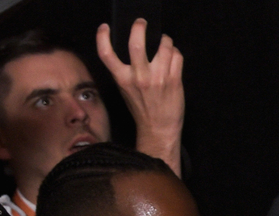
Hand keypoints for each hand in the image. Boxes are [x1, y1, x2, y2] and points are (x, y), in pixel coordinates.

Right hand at [96, 20, 184, 175]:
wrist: (159, 128)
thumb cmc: (143, 109)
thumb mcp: (125, 90)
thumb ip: (125, 70)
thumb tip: (129, 49)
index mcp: (122, 79)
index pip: (106, 54)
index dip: (102, 37)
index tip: (105, 28)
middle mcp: (139, 77)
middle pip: (136, 43)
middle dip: (140, 27)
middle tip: (142, 23)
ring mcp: (158, 78)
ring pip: (163, 46)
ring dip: (165, 40)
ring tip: (164, 42)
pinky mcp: (174, 81)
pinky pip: (176, 56)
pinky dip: (175, 52)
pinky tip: (173, 55)